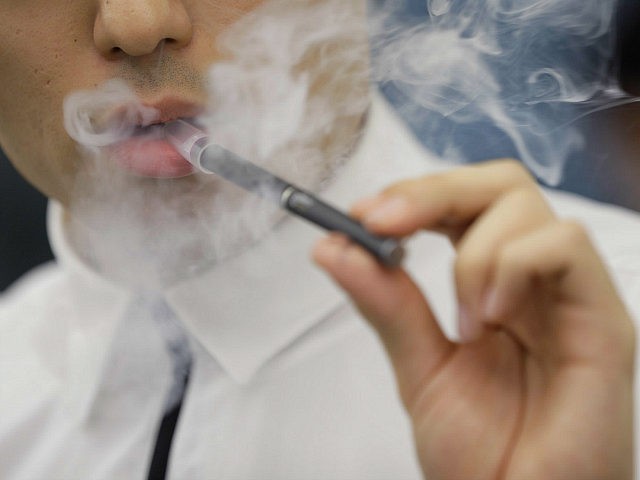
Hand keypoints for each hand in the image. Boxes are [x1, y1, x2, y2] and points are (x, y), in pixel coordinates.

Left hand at [313, 160, 634, 478]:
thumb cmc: (482, 452)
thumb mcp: (418, 367)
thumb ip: (385, 303)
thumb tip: (333, 247)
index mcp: (493, 283)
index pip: (463, 203)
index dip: (414, 194)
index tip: (364, 215)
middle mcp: (535, 279)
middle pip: (498, 185)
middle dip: (433, 193)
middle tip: (383, 222)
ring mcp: (572, 295)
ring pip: (527, 206)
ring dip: (472, 252)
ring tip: (464, 322)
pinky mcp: (604, 320)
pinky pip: (563, 247)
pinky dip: (512, 266)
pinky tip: (492, 317)